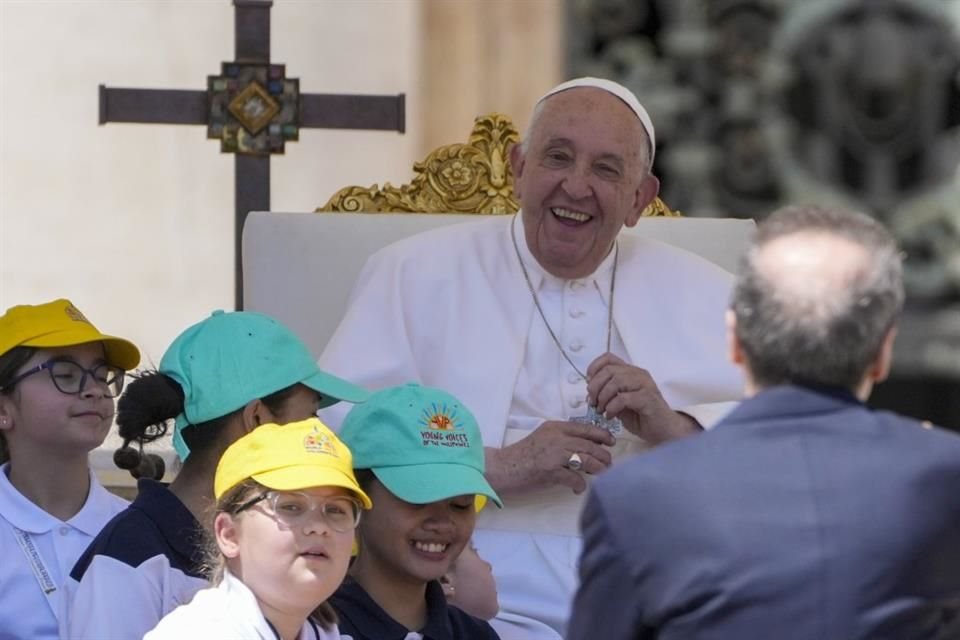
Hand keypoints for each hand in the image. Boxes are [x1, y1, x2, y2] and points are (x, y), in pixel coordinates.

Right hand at [485, 420, 615, 496]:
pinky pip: (574, 478)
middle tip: (609, 464)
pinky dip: (580, 485)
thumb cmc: (522, 455)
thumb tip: (585, 448)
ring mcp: (553, 454)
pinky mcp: (550, 471)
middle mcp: (556, 437)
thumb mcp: (543, 438)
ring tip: (601, 475)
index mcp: (555, 427)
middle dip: (603, 455)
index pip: (585, 428)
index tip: (611, 442)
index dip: (602, 435)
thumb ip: (562, 439)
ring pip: (586, 460)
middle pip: (589, 445)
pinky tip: (578, 488)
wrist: (502, 467)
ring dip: (598, 469)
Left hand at [586, 353, 700, 444]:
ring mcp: (645, 385)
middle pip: (609, 370)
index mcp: (631, 372)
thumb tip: (590, 392)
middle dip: (595, 387)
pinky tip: (610, 415)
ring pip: (616, 382)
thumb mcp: (619, 403)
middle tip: (593, 402)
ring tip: (601, 410)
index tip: (588, 383)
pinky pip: (623, 398)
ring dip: (603, 397)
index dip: (594, 368)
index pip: (609, 358)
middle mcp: (638, 374)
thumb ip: (607, 394)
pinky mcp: (648, 398)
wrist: (665, 430)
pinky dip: (612, 407)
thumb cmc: (642, 416)